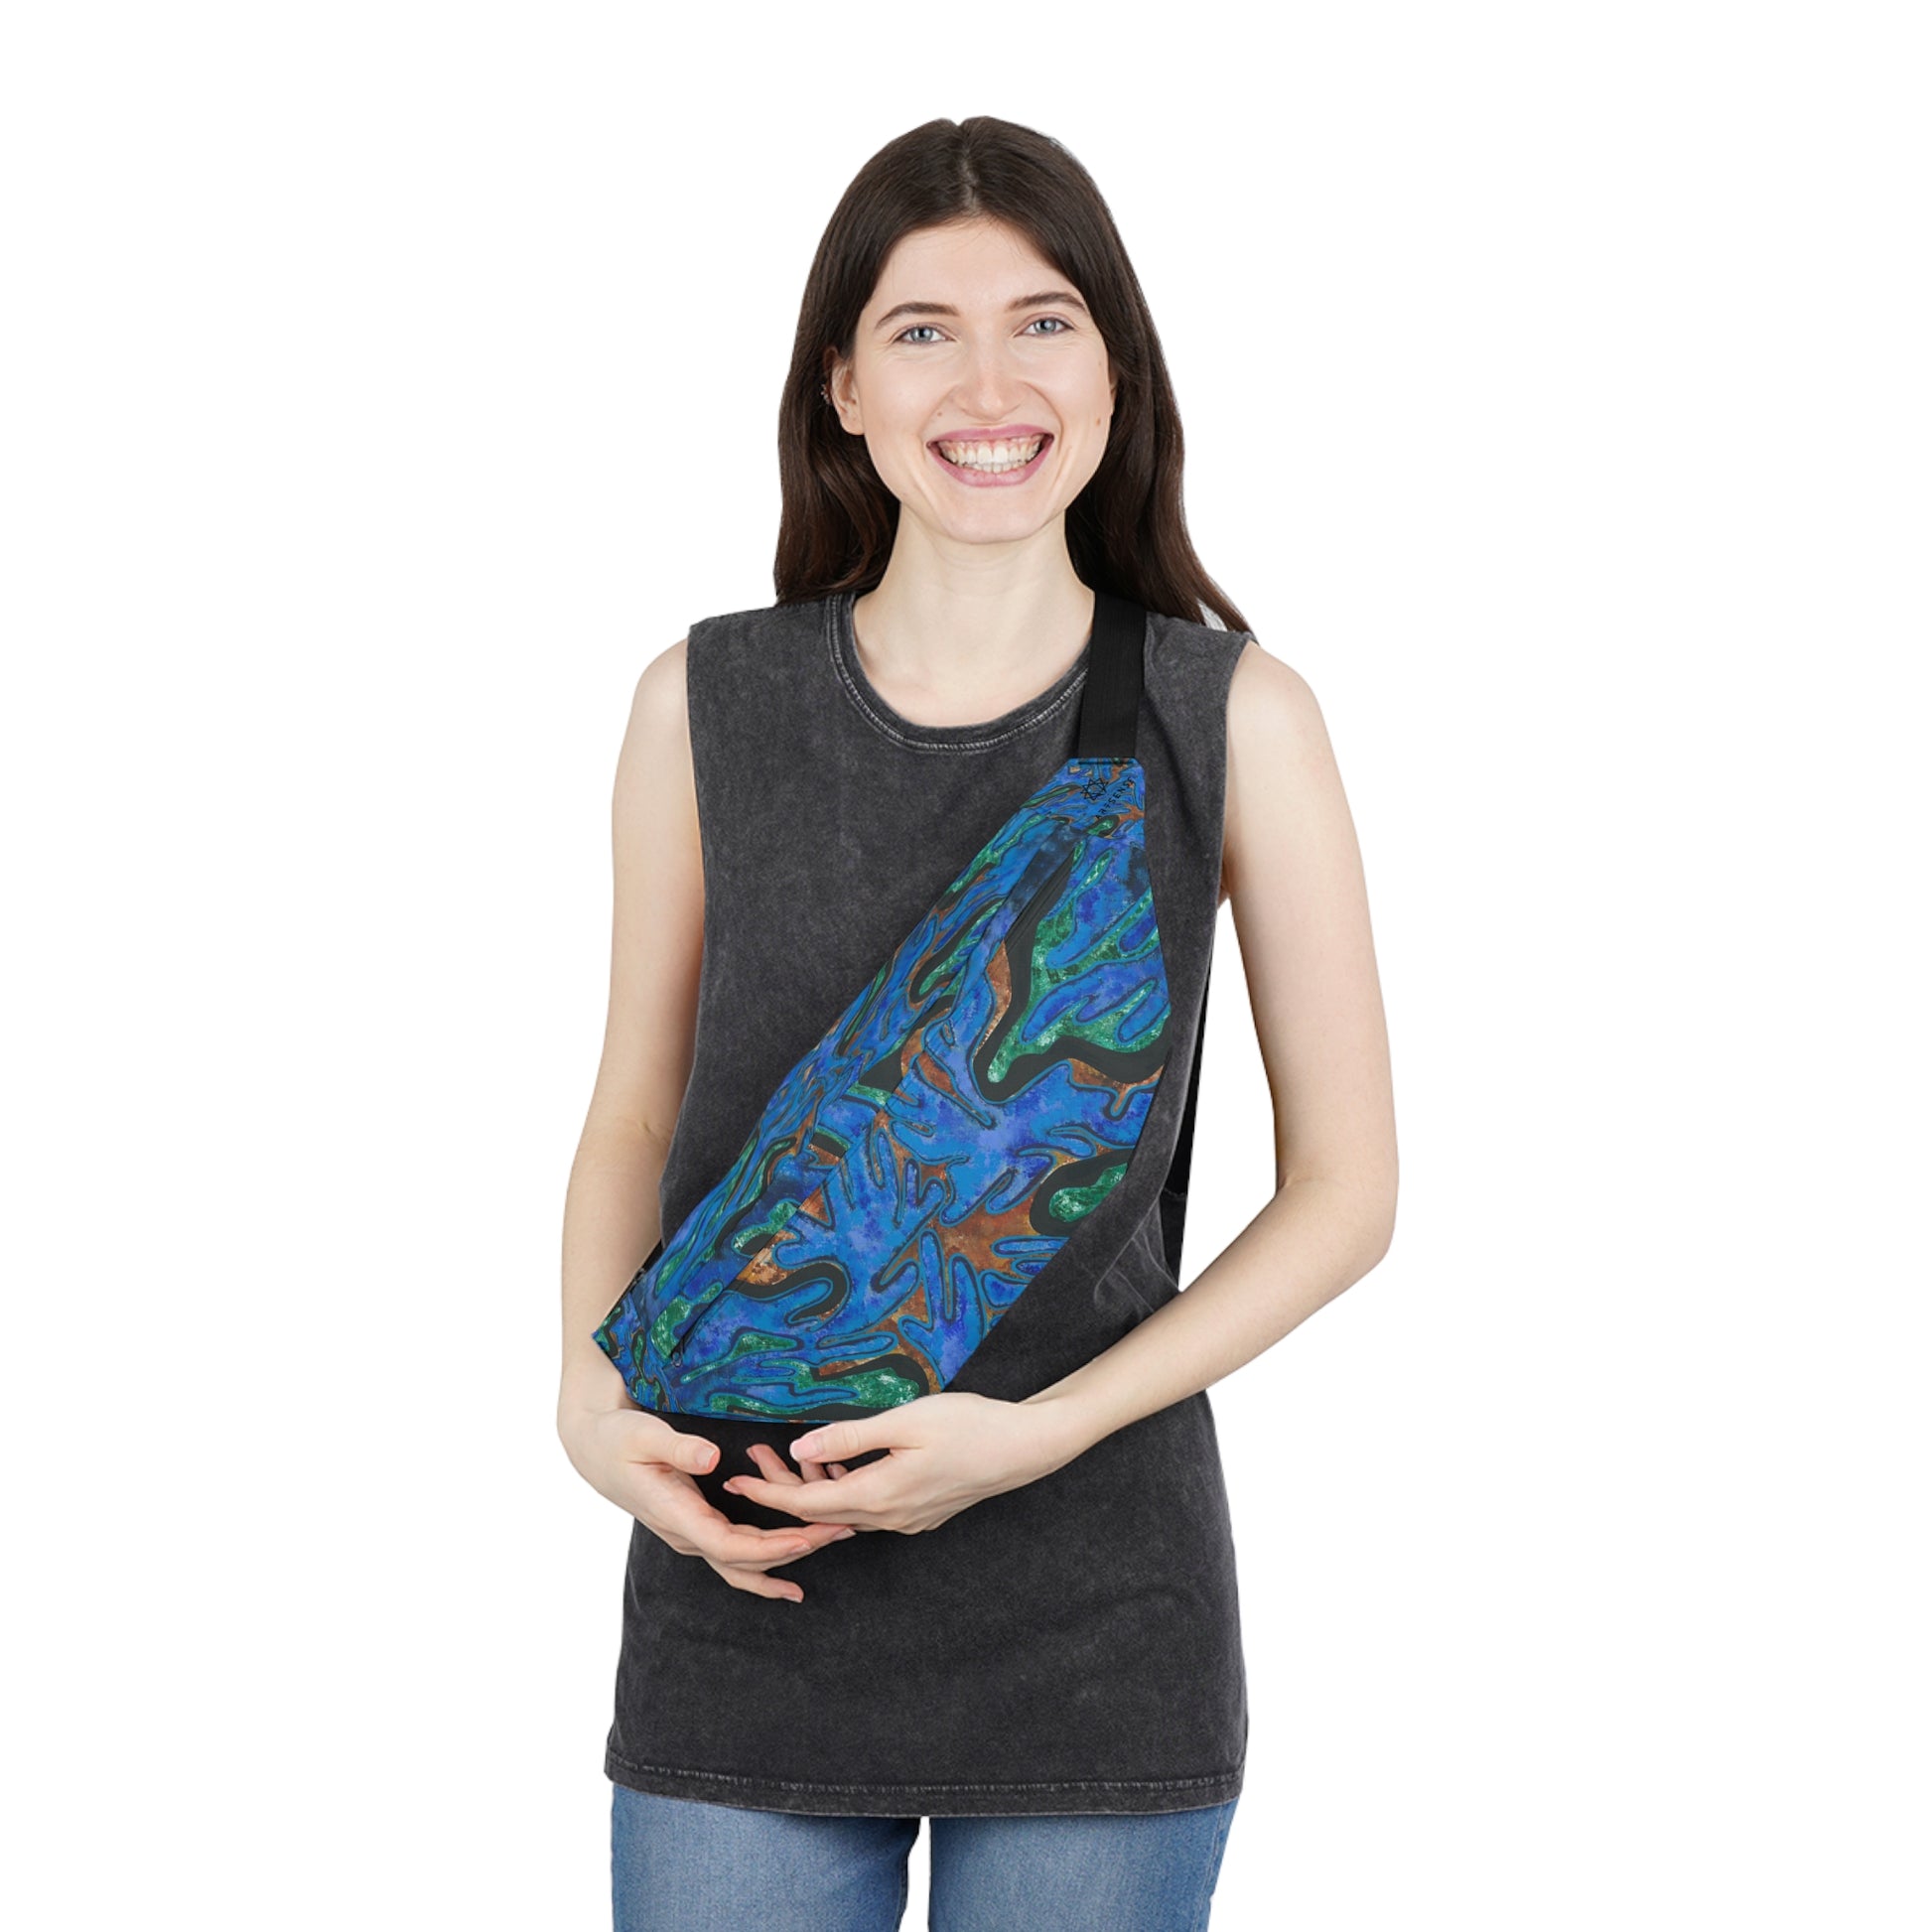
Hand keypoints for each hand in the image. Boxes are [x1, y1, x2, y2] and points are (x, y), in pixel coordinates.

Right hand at [558, 1401, 854, 1603]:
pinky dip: (767, 1563)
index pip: (730, 1544)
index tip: (807, 1535)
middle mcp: (686, 1534)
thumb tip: (711, 1459)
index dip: (771, 1545)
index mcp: (676, 1514)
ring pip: (743, 1565)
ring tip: (831, 1541)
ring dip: (788, 1558)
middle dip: (796, 1548)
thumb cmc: (618, 1438)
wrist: (593, 1450)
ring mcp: (691, 1535)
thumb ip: (677, 1446)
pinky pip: (736, 1556)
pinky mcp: (697, 1528)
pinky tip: (794, 1566)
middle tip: (842, 1529)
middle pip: (746, 1560)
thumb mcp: (643, 1434)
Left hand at [722, 1391, 1079, 1536]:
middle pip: (820, 1512)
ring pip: (844, 1511)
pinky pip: (869, 1509)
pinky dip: (845, 1489)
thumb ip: (851, 1436)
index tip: (734, 1481)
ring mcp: (906, 1520)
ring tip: (790, 1452)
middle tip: (753, 1457)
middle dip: (782, 1488)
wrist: (1023, 1448)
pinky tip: (841, 1462)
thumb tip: (800, 1448)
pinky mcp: (921, 1514)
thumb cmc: (968, 1425)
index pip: (807, 1503)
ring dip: (814, 1486)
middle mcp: (888, 1517)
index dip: (767, 1494)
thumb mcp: (906, 1421)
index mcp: (879, 1495)